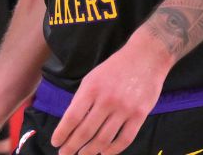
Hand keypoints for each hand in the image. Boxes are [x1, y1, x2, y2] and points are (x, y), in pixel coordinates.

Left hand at [49, 42, 167, 154]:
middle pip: (86, 131)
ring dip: (90, 151)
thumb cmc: (115, 68)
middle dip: (72, 146)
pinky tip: (104, 153)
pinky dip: (113, 150)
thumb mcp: (93, 77)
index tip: (55, 143)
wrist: (146, 57)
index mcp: (91, 88)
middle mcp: (107, 100)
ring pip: (104, 139)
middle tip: (65, 154)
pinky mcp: (140, 115)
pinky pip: (125, 139)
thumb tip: (71, 123)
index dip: (62, 133)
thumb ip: (83, 99)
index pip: (72, 117)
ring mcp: (124, 108)